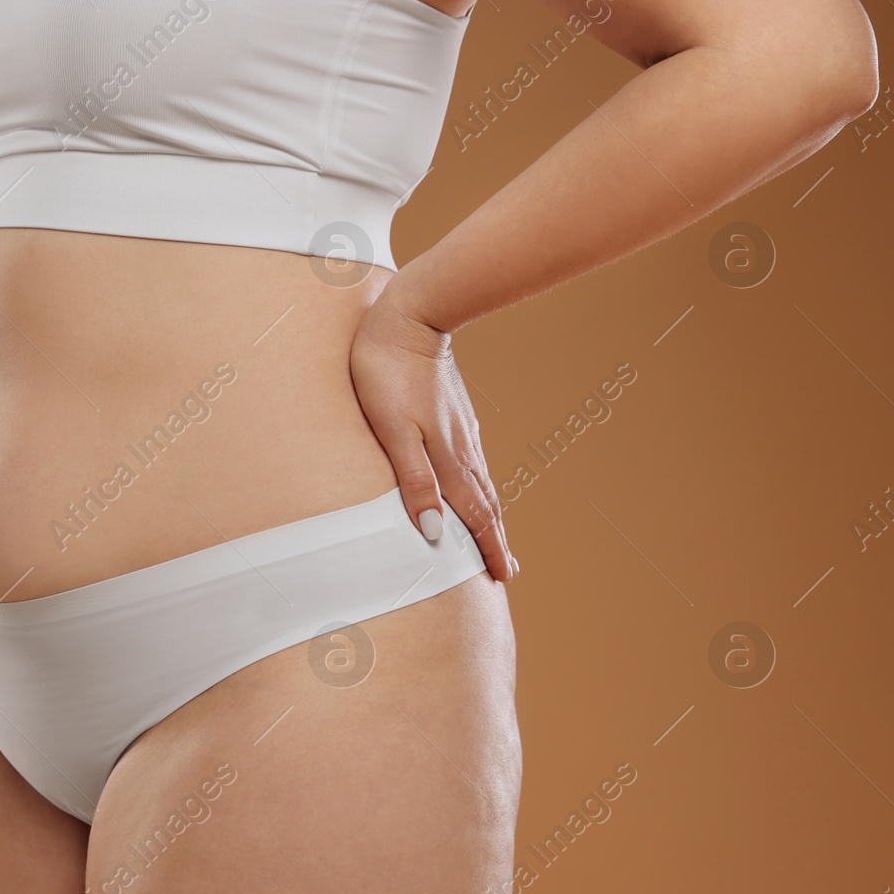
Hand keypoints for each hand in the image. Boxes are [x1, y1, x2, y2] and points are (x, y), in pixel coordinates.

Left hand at [350, 301, 515, 582]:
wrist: (406, 317)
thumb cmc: (387, 374)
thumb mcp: (393, 432)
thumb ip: (413, 482)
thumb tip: (434, 532)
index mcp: (448, 459)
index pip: (474, 515)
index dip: (487, 547)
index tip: (502, 576)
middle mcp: (461, 448)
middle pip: (484, 503)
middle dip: (494, 538)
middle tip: (506, 568)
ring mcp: (461, 429)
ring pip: (480, 481)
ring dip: (489, 513)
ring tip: (495, 534)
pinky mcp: (455, 412)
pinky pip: (472, 460)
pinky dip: (479, 485)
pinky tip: (475, 484)